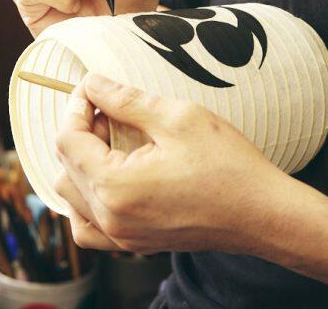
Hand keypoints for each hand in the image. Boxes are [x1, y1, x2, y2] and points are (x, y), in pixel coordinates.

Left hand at [53, 74, 311, 255]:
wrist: (263, 214)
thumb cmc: (227, 164)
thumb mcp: (176, 117)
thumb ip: (124, 99)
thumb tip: (91, 83)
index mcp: (115, 187)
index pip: (67, 141)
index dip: (75, 107)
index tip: (93, 88)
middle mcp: (110, 218)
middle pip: (64, 168)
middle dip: (79, 132)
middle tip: (109, 109)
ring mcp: (121, 237)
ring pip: (71, 198)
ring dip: (80, 164)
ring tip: (113, 140)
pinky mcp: (134, 244)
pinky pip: (88, 226)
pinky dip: (86, 200)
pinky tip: (111, 177)